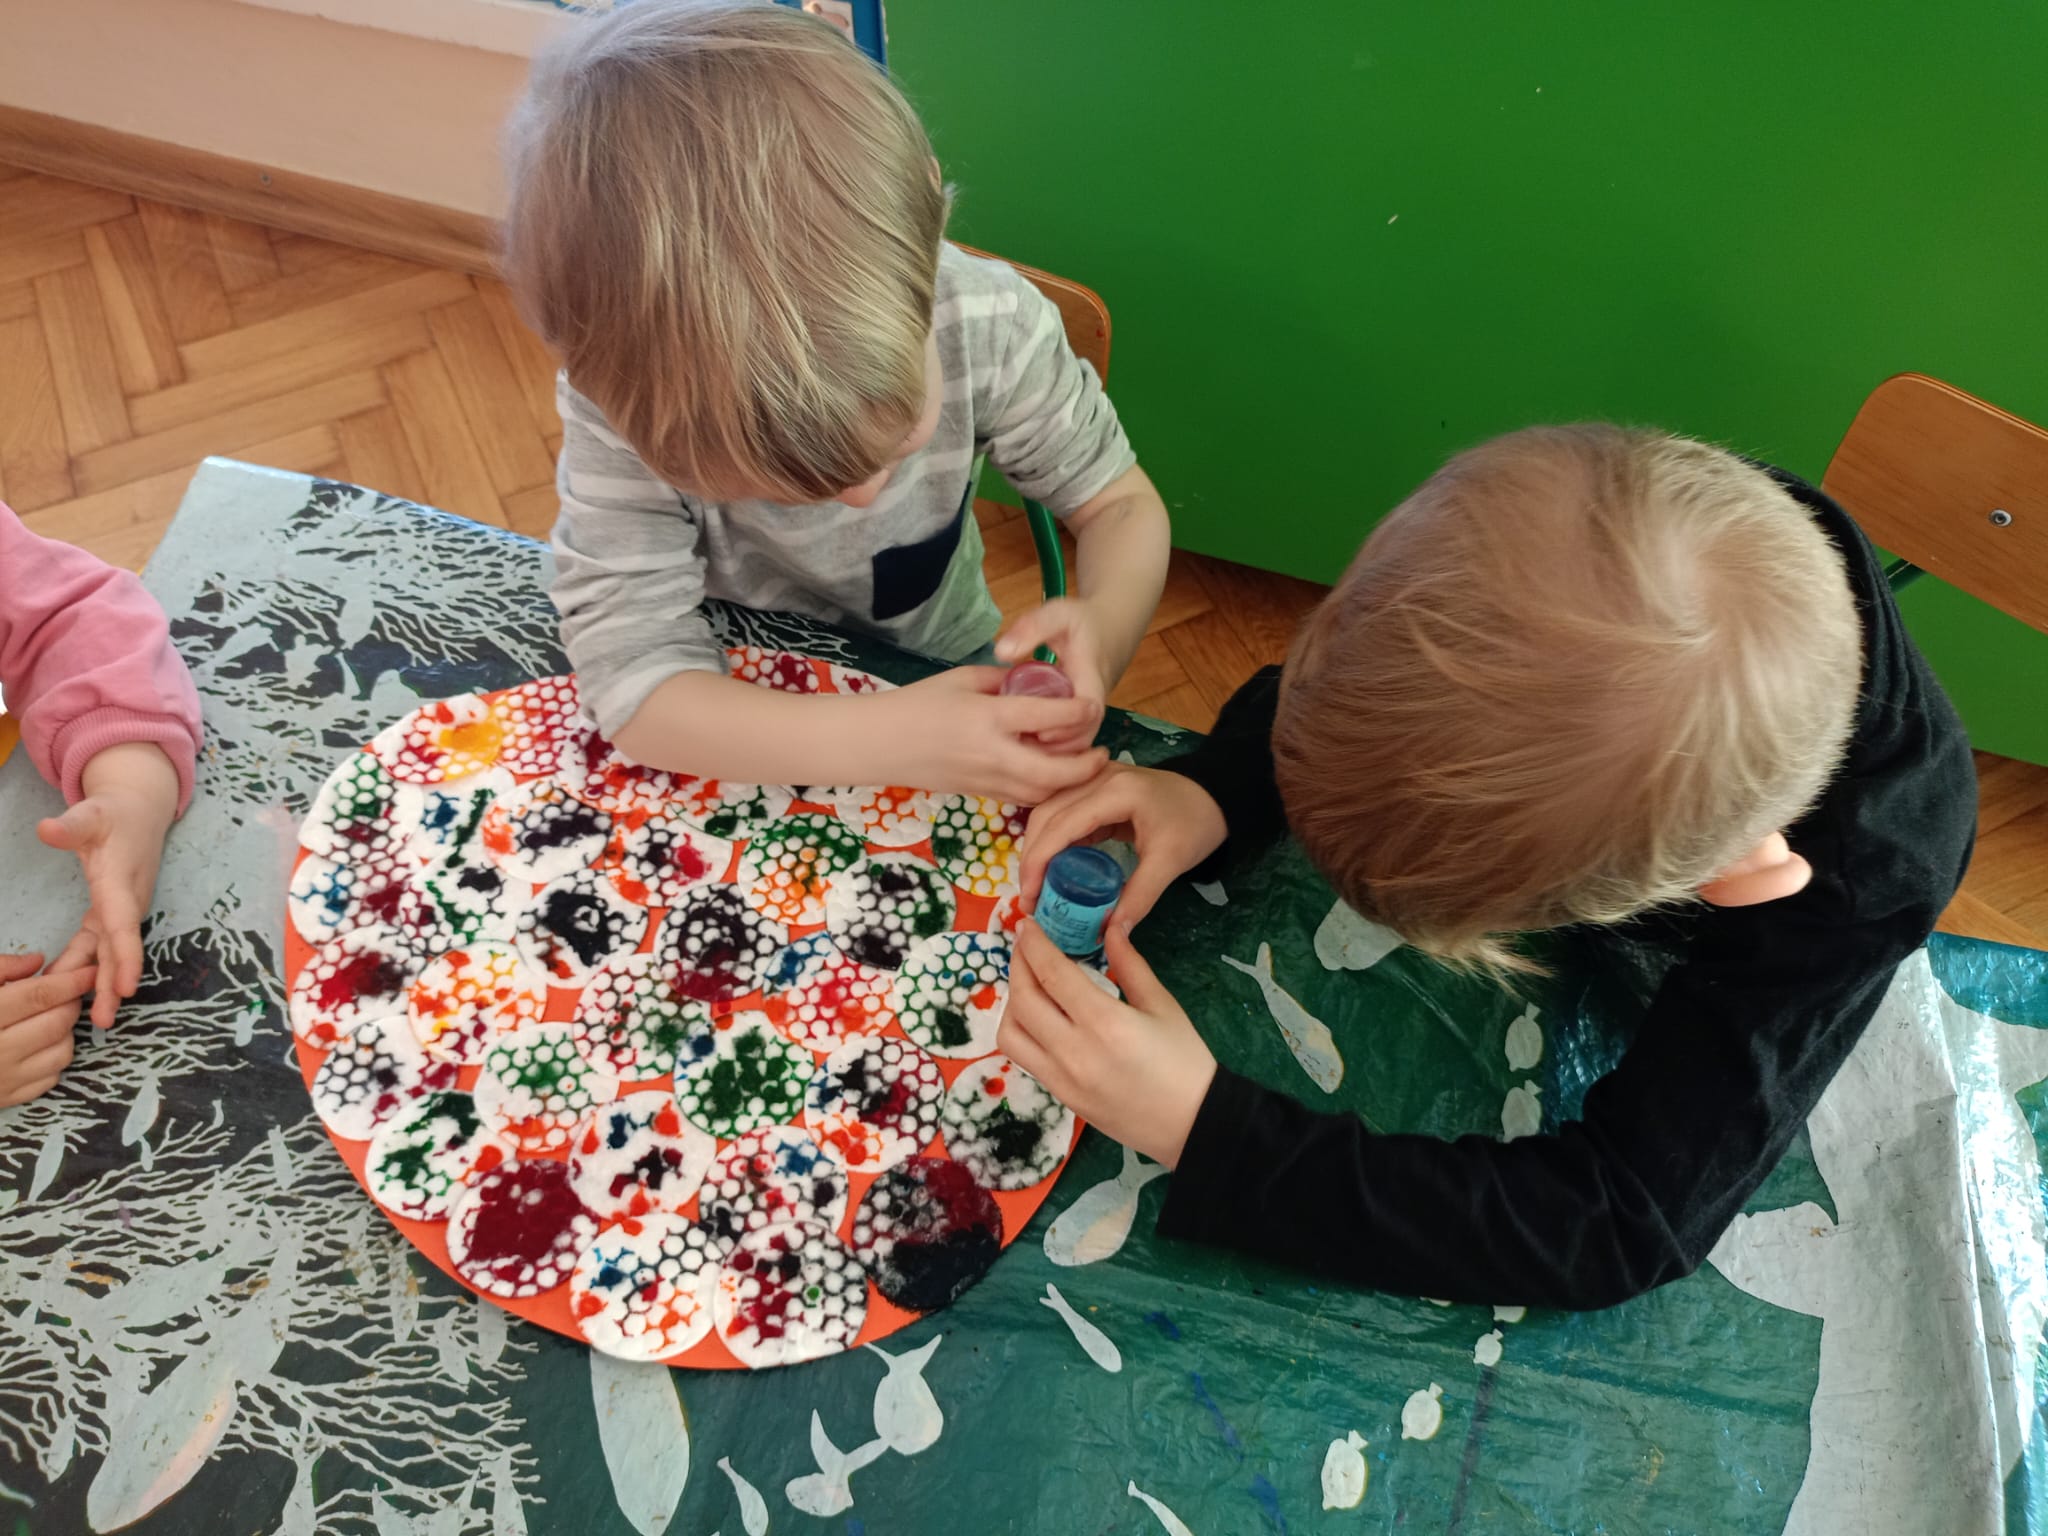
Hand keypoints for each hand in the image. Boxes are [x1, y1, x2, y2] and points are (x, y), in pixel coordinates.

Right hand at [0, 954, 94, 1104]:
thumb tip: (37, 961)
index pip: (38, 996)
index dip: (70, 980)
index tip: (91, 970)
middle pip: (56, 1022)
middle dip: (69, 1002)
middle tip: (66, 992)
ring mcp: (3, 1080)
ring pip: (61, 1051)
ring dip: (64, 1031)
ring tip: (48, 1018)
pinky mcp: (7, 1099)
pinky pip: (50, 1077)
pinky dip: (53, 1058)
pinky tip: (37, 1045)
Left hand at [37, 742, 179, 1028]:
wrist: (141, 812)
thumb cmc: (116, 813)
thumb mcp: (93, 813)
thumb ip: (71, 825)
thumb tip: (46, 829)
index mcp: (121, 883)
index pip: (123, 926)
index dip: (125, 957)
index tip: (126, 987)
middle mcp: (126, 903)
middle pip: (118, 950)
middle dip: (112, 985)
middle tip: (102, 1021)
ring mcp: (121, 911)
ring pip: (108, 953)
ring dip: (101, 985)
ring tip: (94, 1020)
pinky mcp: (112, 913)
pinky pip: (100, 946)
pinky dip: (89, 969)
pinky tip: (71, 990)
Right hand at [881, 667, 1106, 803]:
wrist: (876, 744)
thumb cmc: (915, 704)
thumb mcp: (960, 679)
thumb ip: (1000, 681)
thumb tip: (1031, 681)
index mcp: (987, 717)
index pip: (1046, 716)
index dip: (1078, 711)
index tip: (1095, 705)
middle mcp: (991, 753)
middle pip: (1054, 771)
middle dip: (1084, 766)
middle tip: (1102, 753)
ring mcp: (985, 779)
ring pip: (1040, 793)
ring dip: (1067, 784)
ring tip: (1083, 768)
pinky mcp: (978, 794)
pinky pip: (1020, 798)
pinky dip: (1043, 791)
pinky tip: (1053, 778)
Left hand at [995, 598, 1109, 752]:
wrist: (1108, 629)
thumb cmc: (1079, 622)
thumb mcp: (1057, 614)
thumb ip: (1032, 628)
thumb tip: (1002, 652)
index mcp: (1090, 677)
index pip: (1089, 712)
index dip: (1067, 727)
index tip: (1038, 731)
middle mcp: (1094, 700)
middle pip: (1084, 737)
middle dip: (1056, 748)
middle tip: (1021, 746)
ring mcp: (1089, 712)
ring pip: (1078, 743)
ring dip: (1053, 751)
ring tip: (1019, 747)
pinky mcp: (1082, 718)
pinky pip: (1071, 740)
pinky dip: (1052, 747)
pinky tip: (1026, 744)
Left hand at [998, 920, 1215, 1167]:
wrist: (1193, 1124)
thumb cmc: (1185, 1060)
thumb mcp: (1163, 1005)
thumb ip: (1130, 965)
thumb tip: (1111, 929)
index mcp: (1104, 1022)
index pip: (1052, 974)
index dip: (1033, 944)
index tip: (1027, 925)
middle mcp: (1073, 1050)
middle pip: (1023, 1000)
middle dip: (1018, 966)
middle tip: (1025, 946)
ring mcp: (1062, 1078)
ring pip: (1011, 1034)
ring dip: (1011, 1003)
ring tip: (1028, 984)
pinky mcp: (1060, 1097)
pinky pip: (1025, 1059)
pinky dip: (1021, 1031)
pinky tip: (1038, 1018)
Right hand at [1020, 761, 1227, 926]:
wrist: (1215, 797)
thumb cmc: (1195, 824)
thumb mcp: (1171, 861)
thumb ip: (1140, 896)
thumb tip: (1111, 935)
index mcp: (1115, 791)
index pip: (1061, 824)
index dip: (1038, 862)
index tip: (1029, 898)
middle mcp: (1096, 778)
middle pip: (1044, 813)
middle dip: (1031, 858)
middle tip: (1029, 899)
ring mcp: (1093, 779)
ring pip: (1046, 809)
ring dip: (1036, 847)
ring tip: (1035, 887)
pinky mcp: (1093, 788)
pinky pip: (1060, 811)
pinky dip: (1050, 839)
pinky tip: (1050, 868)